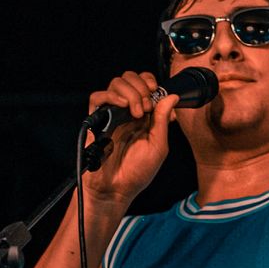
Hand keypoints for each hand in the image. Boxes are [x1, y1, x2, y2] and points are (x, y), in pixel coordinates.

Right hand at [81, 70, 178, 206]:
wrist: (116, 189)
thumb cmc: (137, 173)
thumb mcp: (158, 146)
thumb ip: (163, 120)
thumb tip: (173, 96)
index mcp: (142, 115)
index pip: (143, 83)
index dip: (149, 81)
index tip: (155, 93)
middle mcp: (126, 111)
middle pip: (129, 78)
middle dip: (141, 87)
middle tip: (146, 108)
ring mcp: (111, 114)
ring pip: (116, 83)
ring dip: (131, 93)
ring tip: (136, 114)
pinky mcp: (96, 120)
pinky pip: (98, 97)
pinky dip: (110, 96)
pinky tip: (121, 106)